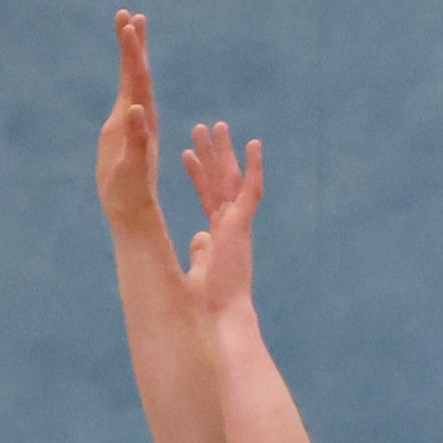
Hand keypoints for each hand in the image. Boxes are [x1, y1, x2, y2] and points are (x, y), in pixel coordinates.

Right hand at [96, 10, 163, 229]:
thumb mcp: (133, 166)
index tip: (130, 25)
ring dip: (131, 53)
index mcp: (143, 120)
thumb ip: (136, 137)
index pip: (138, 78)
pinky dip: (126, 74)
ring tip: (129, 26)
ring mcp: (133, 120)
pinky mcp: (124, 128)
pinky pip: (127, 93)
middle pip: (137, 72)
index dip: (133, 51)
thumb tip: (137, 108)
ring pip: (134, 79)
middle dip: (132, 43)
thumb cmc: (131, 192)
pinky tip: (128, 65)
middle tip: (128, 14)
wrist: (132, 209)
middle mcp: (141, 115)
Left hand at [174, 119, 262, 319]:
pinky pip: (251, 192)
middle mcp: (230, 226)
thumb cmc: (211, 303)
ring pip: (232, 180)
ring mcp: (238, 225)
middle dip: (212, 154)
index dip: (199, 176)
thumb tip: (198, 240)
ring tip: (215, 125)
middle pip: (220, 182)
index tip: (188, 155)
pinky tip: (254, 144)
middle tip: (203, 127)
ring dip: (224, 152)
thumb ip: (201, 253)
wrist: (221, 317)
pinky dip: (254, 168)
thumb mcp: (200, 270)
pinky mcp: (242, 227)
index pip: (208, 197)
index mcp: (220, 235)